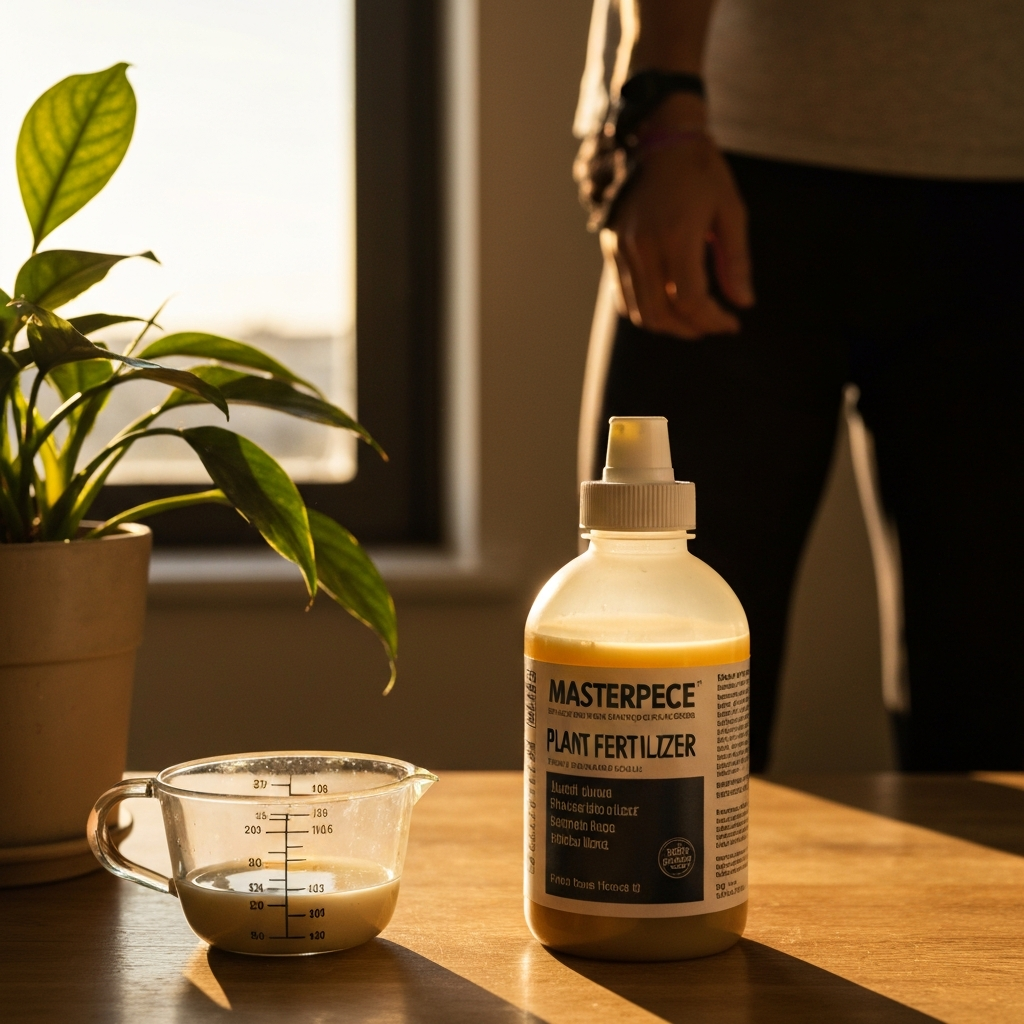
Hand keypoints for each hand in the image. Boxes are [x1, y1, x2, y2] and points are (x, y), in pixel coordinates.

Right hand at [602, 98, 753, 338]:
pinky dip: (645, 309)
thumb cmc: (702, 172)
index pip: (690, 300)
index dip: (712, 320)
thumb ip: (735, 261)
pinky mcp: (611, 247)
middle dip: (690, 329)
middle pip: (660, 314)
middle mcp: (644, 245)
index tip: (731, 323)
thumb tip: (744, 303)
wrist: (658, 137)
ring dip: (666, 325)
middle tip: (712, 325)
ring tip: (691, 320)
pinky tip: (667, 303)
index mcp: (677, 234)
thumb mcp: (731, 211)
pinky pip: (622, 295)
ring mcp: (622, 248)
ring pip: (638, 311)